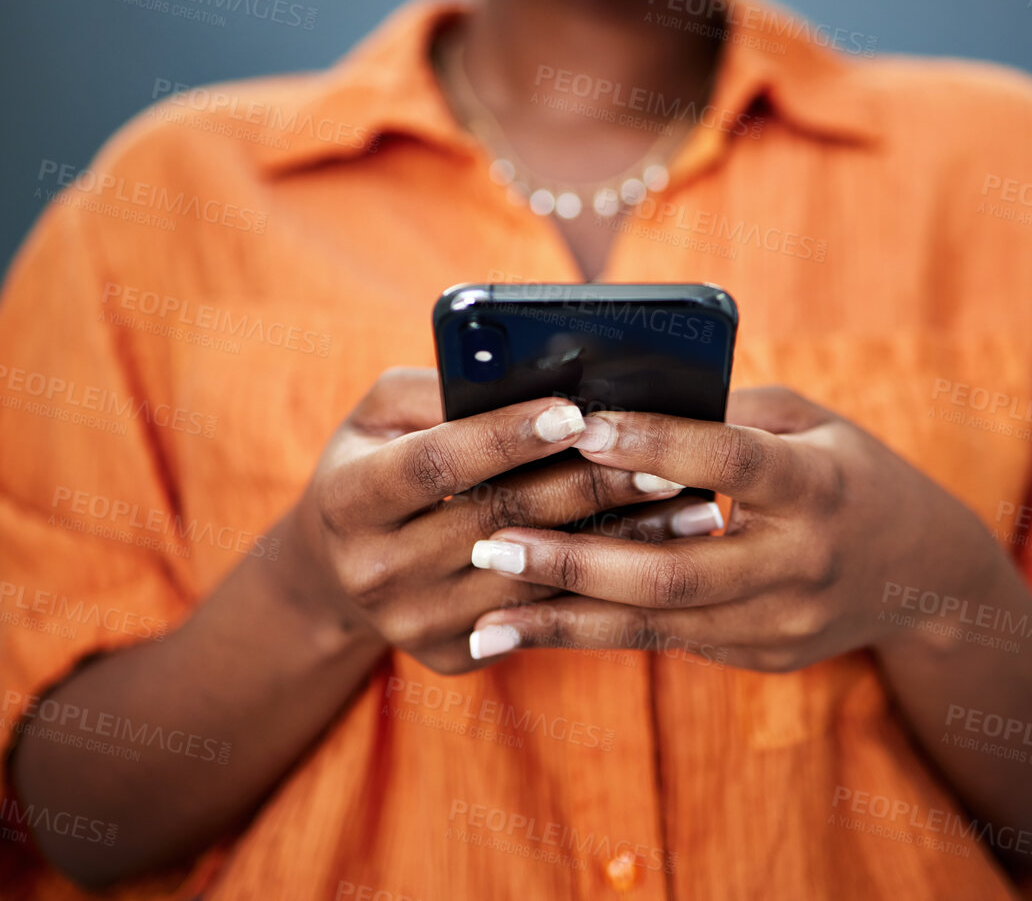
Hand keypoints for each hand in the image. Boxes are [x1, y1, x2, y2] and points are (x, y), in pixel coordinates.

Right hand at [281, 368, 728, 674]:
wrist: (341, 568)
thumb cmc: (381, 458)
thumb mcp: (384, 414)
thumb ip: (443, 390)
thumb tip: (537, 375)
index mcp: (346, 499)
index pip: (436, 463)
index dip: (505, 436)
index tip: (576, 411)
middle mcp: (373, 570)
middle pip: (498, 522)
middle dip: (589, 486)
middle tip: (665, 462)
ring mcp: (412, 623)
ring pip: (536, 577)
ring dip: (622, 542)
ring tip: (690, 506)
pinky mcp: (452, 656)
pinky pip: (544, 616)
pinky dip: (607, 582)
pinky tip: (662, 553)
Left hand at [463, 386, 931, 671]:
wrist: (925, 577)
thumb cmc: (846, 470)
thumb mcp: (809, 421)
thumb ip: (727, 410)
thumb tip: (618, 392)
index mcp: (819, 486)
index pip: (731, 463)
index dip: (656, 444)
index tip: (577, 426)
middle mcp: (801, 564)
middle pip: (676, 571)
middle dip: (575, 561)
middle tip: (490, 545)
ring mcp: (781, 623)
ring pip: (658, 625)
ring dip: (564, 620)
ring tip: (483, 616)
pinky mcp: (759, 656)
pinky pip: (665, 643)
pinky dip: (593, 632)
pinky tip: (527, 628)